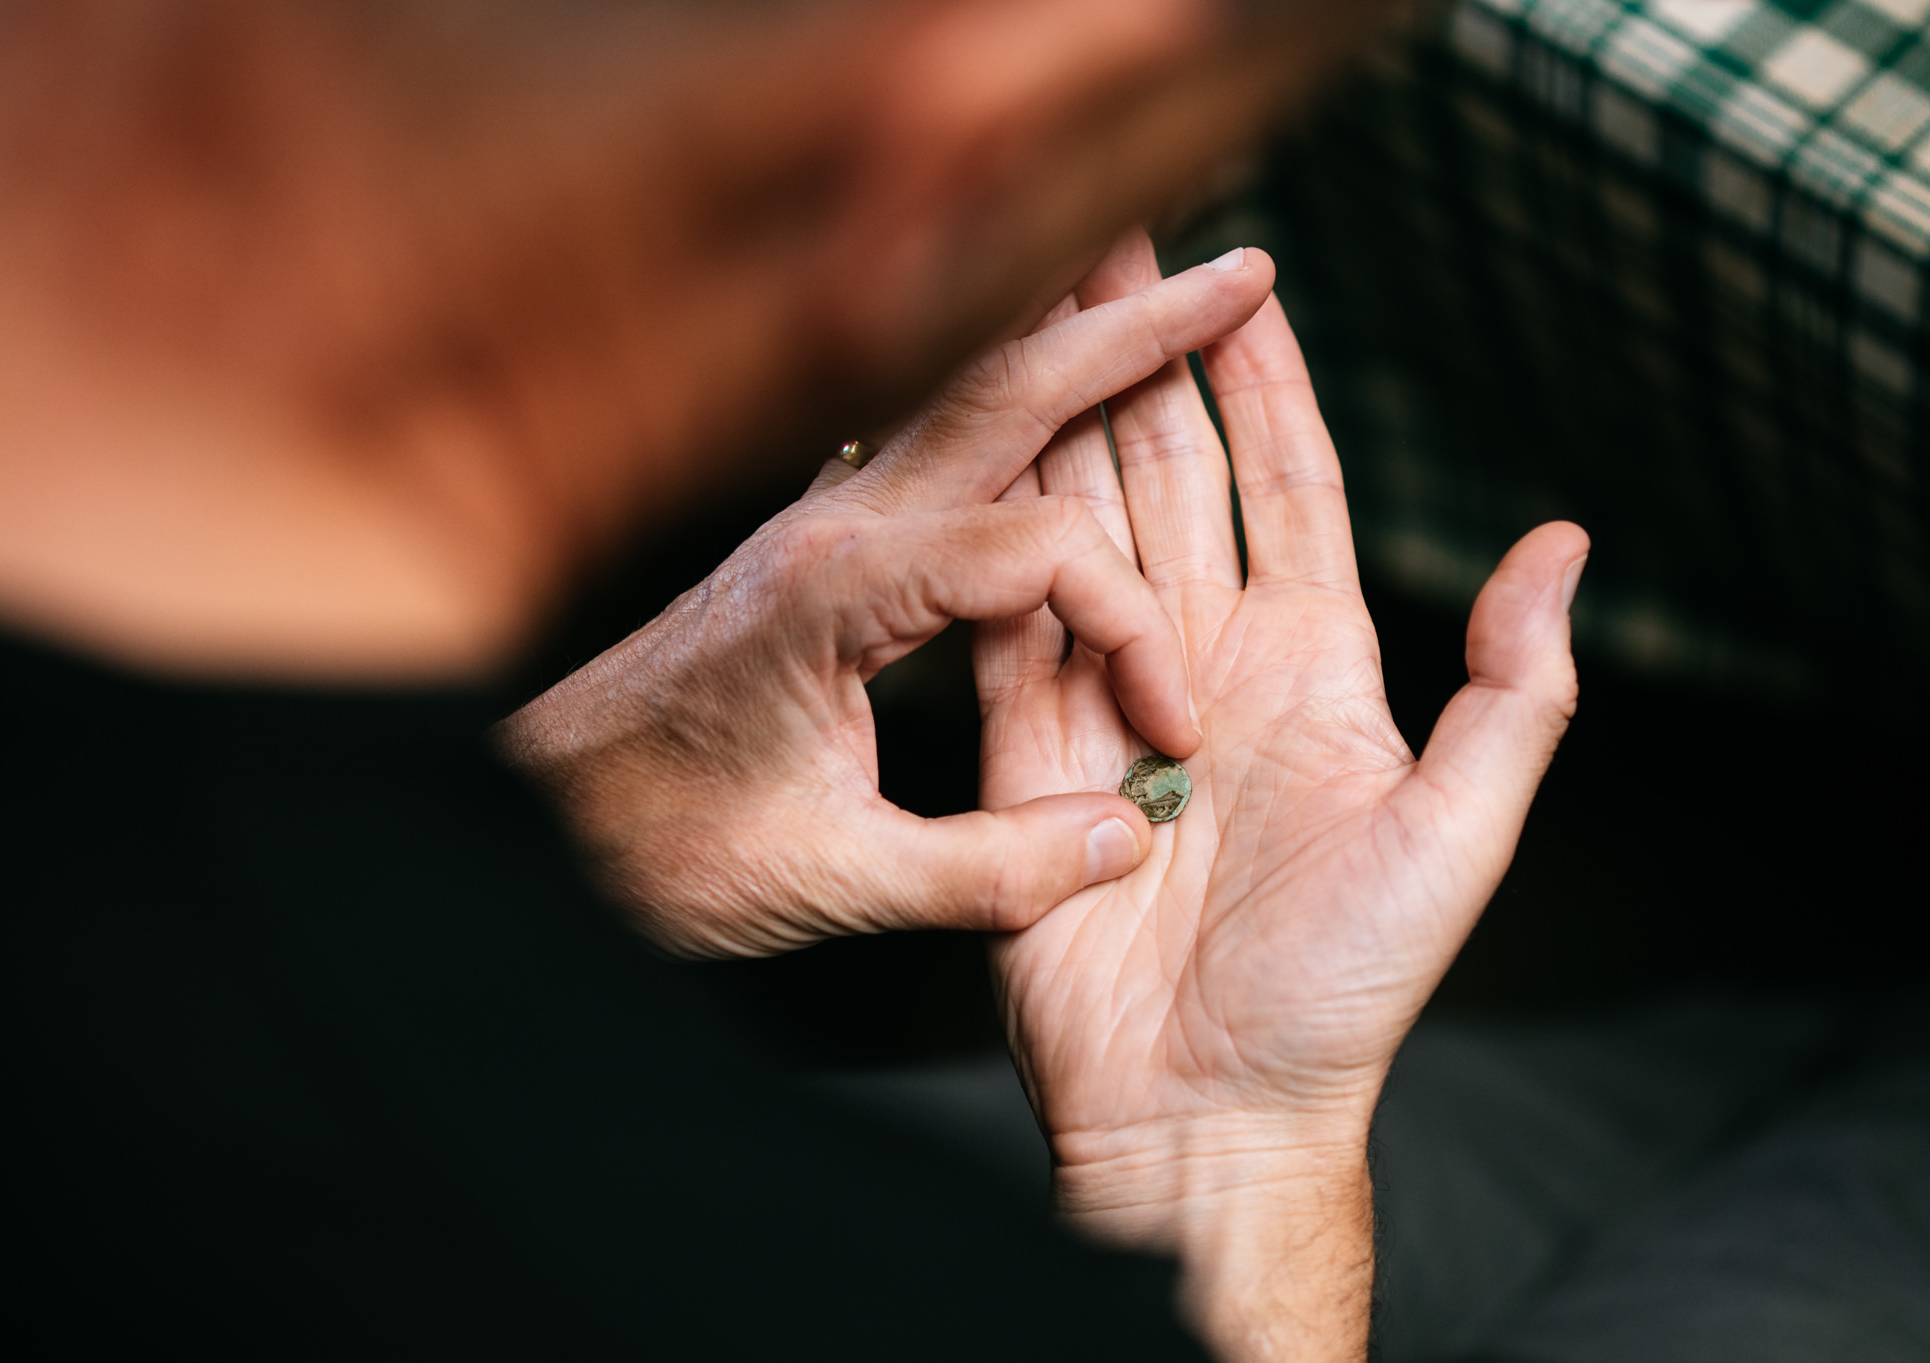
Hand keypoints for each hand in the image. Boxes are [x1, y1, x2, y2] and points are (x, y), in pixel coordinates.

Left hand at [498, 250, 1277, 956]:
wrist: (529, 817)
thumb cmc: (646, 844)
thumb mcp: (821, 882)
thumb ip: (984, 871)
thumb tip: (1124, 836)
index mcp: (837, 592)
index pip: (1041, 554)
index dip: (1132, 632)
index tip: (1168, 729)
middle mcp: (829, 525)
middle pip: (1006, 388)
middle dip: (1134, 330)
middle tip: (1242, 272)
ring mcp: (814, 519)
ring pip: (964, 391)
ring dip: (1067, 333)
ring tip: (1156, 278)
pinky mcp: (810, 542)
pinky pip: (929, 438)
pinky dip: (1007, 395)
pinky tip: (1044, 384)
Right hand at [976, 232, 1587, 1360]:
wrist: (1207, 1107)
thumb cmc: (1344, 992)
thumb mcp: (1459, 833)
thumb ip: (1512, 690)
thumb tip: (1561, 547)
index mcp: (1310, 666)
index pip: (1287, 487)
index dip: (1266, 383)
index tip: (1244, 282)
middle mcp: (1205, 662)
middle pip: (1171, 478)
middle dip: (1142, 363)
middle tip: (1107, 255)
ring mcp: (1109, 699)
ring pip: (1079, 525)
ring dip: (1057, 422)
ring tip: (1028, 319)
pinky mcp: (1023, 750)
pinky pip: (1004, 621)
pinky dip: (988, 534)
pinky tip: (970, 453)